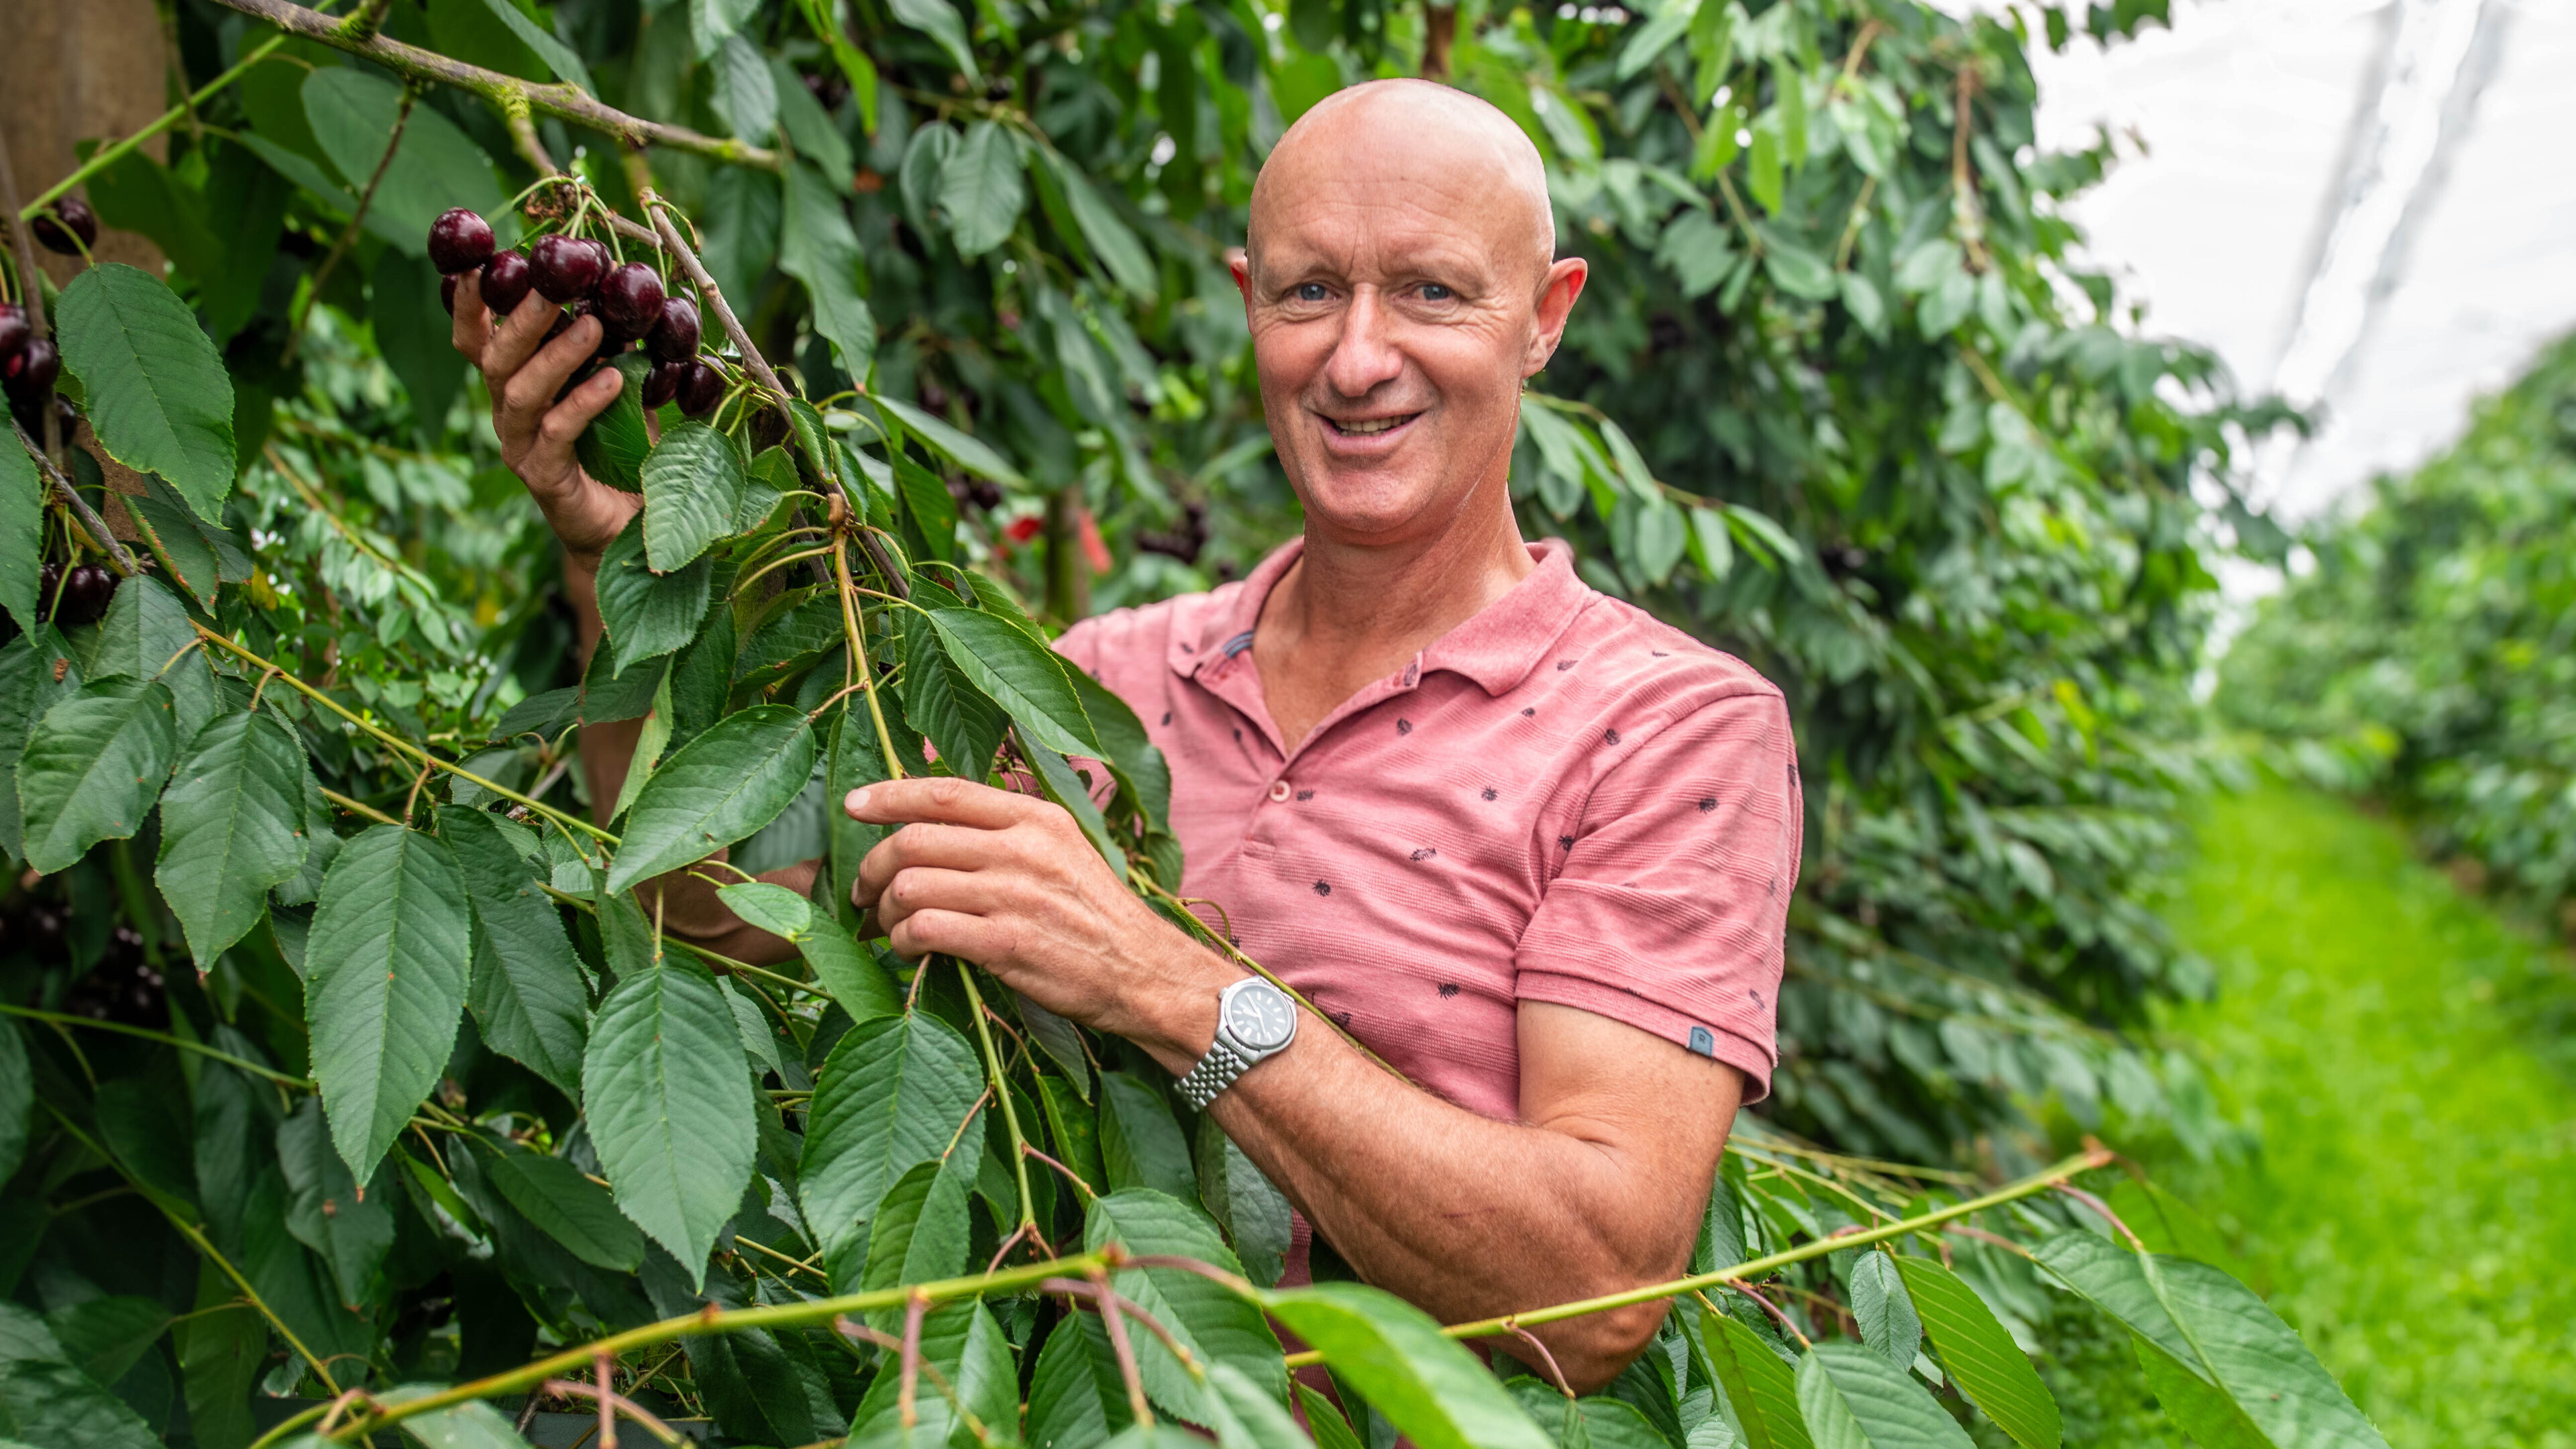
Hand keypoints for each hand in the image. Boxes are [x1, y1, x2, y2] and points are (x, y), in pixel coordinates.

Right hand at [449, 271, 639, 560]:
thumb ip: (614, 348)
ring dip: (555, 355)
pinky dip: (583, 402)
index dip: (470, 302)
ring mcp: (520, 446)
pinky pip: (556, 433)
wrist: (628, 525)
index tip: (476, 262)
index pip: (479, 338)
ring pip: (520, 392)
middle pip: (495, 358)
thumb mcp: (618, 388)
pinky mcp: (543, 477)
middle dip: (521, 317)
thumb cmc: (620, 450)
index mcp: (514, 384)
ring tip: (593, 326)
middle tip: (553, 284)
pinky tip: (614, 381)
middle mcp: (507, 412)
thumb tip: (629, 293)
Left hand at [845, 777, 1228, 1055]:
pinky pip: (925, 931)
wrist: (1144, 973)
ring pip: (911, 886)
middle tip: (863, 891)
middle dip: (872, 867)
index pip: (945, 792)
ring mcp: (1013, 896)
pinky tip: (911, 951)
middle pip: (914, 840)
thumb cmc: (1098, 916)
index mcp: (1036, 817)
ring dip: (884, 911)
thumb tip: (937, 823)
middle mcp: (1023, 848)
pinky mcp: (1006, 945)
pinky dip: (903, 942)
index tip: (853, 805)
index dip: (888, 795)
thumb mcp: (1065, 852)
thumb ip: (1011, 831)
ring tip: (887, 928)